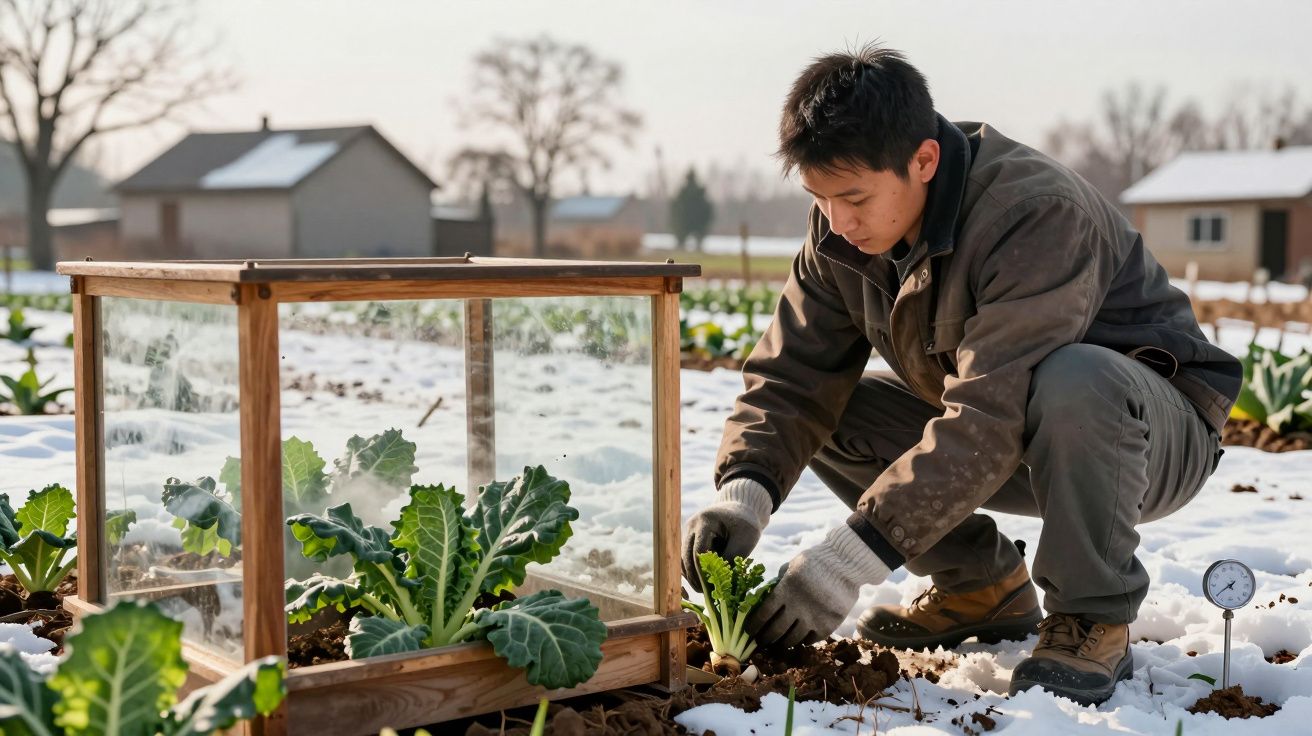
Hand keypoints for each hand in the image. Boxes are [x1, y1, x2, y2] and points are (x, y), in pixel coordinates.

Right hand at [681, 477, 772, 591]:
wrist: (739, 510)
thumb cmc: (745, 525)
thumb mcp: (745, 540)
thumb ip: (731, 558)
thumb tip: (719, 582)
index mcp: (705, 520)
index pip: (698, 550)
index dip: (703, 571)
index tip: (711, 587)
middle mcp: (692, 525)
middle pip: (686, 555)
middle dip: (694, 576)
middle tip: (704, 593)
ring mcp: (688, 532)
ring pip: (682, 558)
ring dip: (690, 575)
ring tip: (702, 590)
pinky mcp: (689, 539)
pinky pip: (685, 558)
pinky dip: (690, 571)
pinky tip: (699, 583)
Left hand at [746, 523, 890, 647]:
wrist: (846, 564)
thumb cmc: (816, 562)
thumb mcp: (792, 567)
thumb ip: (780, 583)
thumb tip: (766, 598)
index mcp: (785, 590)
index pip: (763, 614)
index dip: (754, 625)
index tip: (750, 631)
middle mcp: (798, 607)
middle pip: (775, 631)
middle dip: (766, 638)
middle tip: (762, 641)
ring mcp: (814, 618)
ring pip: (793, 639)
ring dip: (784, 642)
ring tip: (780, 642)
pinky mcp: (828, 625)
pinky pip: (811, 640)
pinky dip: (803, 641)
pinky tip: (800, 639)